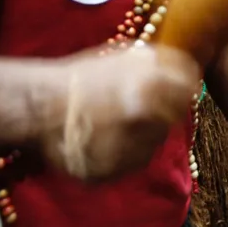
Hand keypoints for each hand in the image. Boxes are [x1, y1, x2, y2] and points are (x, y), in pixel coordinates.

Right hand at [40, 45, 200, 180]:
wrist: (39, 108)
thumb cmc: (80, 78)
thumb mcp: (124, 56)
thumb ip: (157, 64)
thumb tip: (183, 72)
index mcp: (152, 81)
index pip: (187, 87)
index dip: (181, 89)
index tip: (173, 91)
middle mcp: (148, 115)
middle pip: (172, 118)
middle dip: (160, 114)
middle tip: (137, 110)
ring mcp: (133, 145)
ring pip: (153, 143)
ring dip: (142, 135)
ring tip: (113, 125)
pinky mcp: (118, 170)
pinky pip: (133, 162)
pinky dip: (124, 154)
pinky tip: (104, 140)